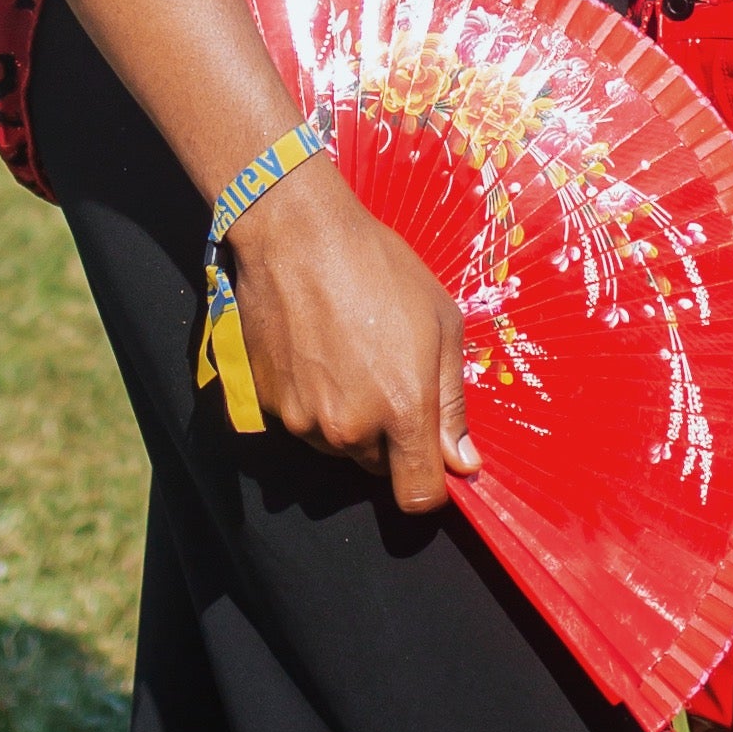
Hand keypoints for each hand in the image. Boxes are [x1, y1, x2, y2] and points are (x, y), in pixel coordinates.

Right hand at [221, 153, 479, 515]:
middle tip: (388, 379)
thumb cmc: (380, 269)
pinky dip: (315, 404)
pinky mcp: (269, 405)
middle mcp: (350, 428)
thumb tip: (463, 462)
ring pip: (340, 446)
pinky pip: (304, 423)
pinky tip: (317, 354)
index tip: (433, 457)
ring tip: (350, 359)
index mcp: (402, 410)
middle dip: (391, 440)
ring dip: (352, 422)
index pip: (418, 495)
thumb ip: (452, 402)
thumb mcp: (440, 323)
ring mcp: (304, 420)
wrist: (296, 236)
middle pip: (380, 468)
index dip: (431, 484)